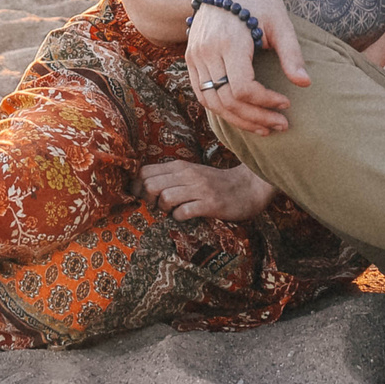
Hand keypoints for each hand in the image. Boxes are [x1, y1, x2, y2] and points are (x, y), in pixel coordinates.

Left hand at [141, 158, 274, 221]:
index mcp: (180, 166)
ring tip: (172, 211)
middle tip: (157, 207)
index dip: (136, 187)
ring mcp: (199, 189)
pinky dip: (179, 217)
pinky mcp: (210, 204)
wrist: (248, 187)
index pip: (145, 172)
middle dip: (147, 199)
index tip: (141, 198)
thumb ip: (170, 177)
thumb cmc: (215, 183)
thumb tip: (142, 187)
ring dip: (163, 209)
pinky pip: (184, 212)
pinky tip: (185, 216)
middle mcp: (187, 174)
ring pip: (165, 197)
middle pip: (150, 185)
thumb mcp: (191, 174)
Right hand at [184, 0, 308, 138]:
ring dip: (239, 120)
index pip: (243, 88)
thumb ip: (291, 53)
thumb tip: (305, 84)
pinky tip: (244, 115)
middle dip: (256, 118)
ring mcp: (195, 55)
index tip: (286, 103)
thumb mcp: (280, 22)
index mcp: (229, 41)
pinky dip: (222, 108)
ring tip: (265, 127)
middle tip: (281, 125)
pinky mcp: (191, 58)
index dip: (266, 102)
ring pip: (212, 102)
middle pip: (227, 100)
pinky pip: (202, 93)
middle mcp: (206, 50)